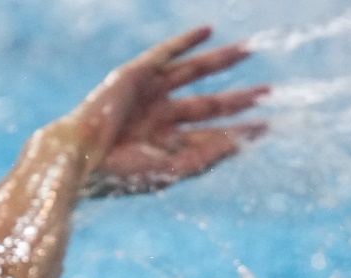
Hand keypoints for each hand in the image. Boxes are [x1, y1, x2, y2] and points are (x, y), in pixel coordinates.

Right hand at [70, 26, 268, 195]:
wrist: (82, 156)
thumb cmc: (121, 173)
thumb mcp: (172, 170)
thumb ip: (208, 156)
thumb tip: (243, 142)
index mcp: (167, 145)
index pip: (212, 134)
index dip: (241, 129)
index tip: (268, 125)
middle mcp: (161, 117)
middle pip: (209, 104)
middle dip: (238, 97)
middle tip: (268, 91)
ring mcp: (149, 94)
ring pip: (193, 73)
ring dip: (221, 61)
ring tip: (249, 49)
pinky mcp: (135, 75)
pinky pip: (166, 53)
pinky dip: (186, 41)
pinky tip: (208, 31)